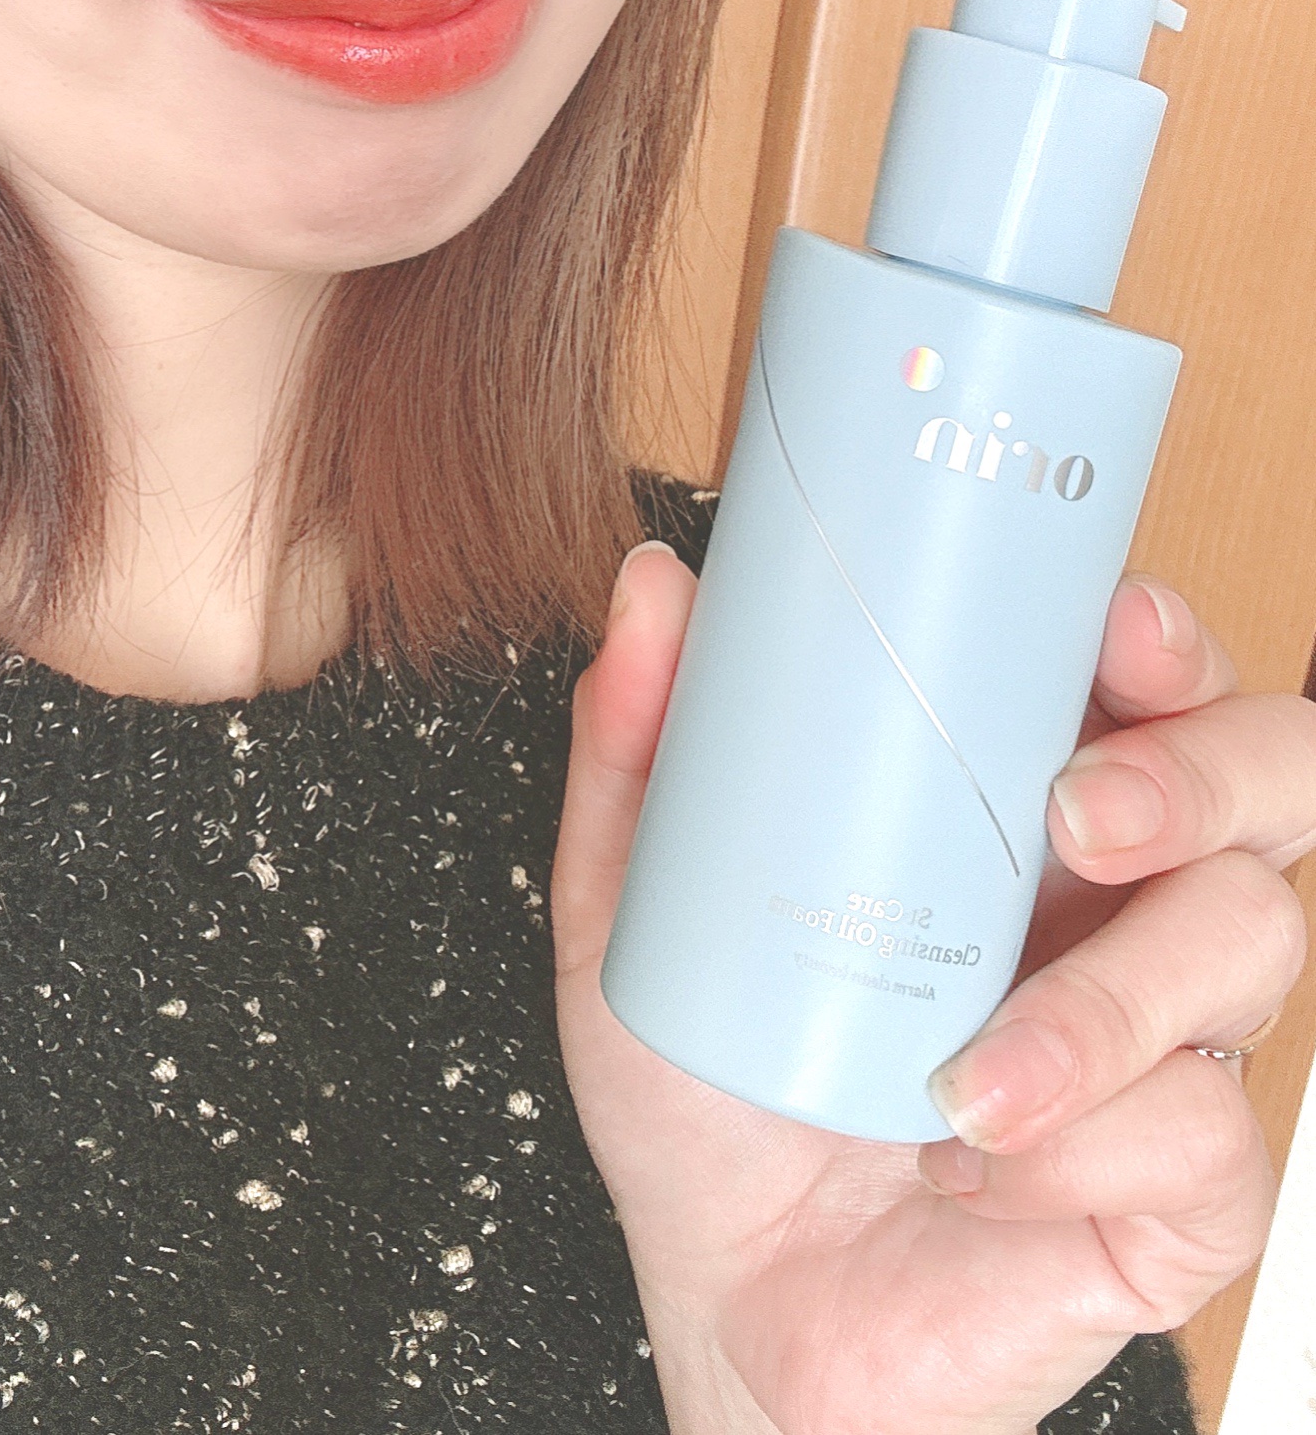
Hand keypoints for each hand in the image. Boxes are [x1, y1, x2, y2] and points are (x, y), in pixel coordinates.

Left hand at [552, 542, 1313, 1434]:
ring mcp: (1164, 1037)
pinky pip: (1205, 1136)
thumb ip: (643, 749)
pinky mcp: (1177, 1188)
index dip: (1164, 638)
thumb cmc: (713, 1095)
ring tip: (962, 1073)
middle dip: (1200, 773)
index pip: (1147, 678)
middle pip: (1266, 778)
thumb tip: (654, 588)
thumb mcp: (642, 909)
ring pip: (1250, 941)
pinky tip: (969, 1169)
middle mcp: (1116, 899)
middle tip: (1077, 817)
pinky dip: (1081, 1150)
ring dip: (1106, 1001)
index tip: (1114, 627)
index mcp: (1015, 804)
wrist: (732, 1306)